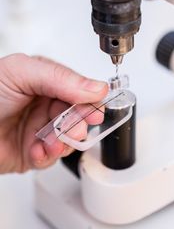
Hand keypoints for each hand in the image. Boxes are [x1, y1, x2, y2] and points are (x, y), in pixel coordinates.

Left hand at [0, 54, 107, 173]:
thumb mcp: (22, 72)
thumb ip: (62, 78)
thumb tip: (97, 87)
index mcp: (47, 81)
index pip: (80, 91)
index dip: (90, 102)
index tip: (95, 110)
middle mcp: (46, 104)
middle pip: (78, 116)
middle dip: (78, 124)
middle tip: (74, 129)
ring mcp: (40, 128)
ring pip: (68, 138)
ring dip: (63, 142)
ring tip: (50, 142)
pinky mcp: (33, 151)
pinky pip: (52, 156)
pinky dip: (47, 155)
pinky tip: (37, 150)